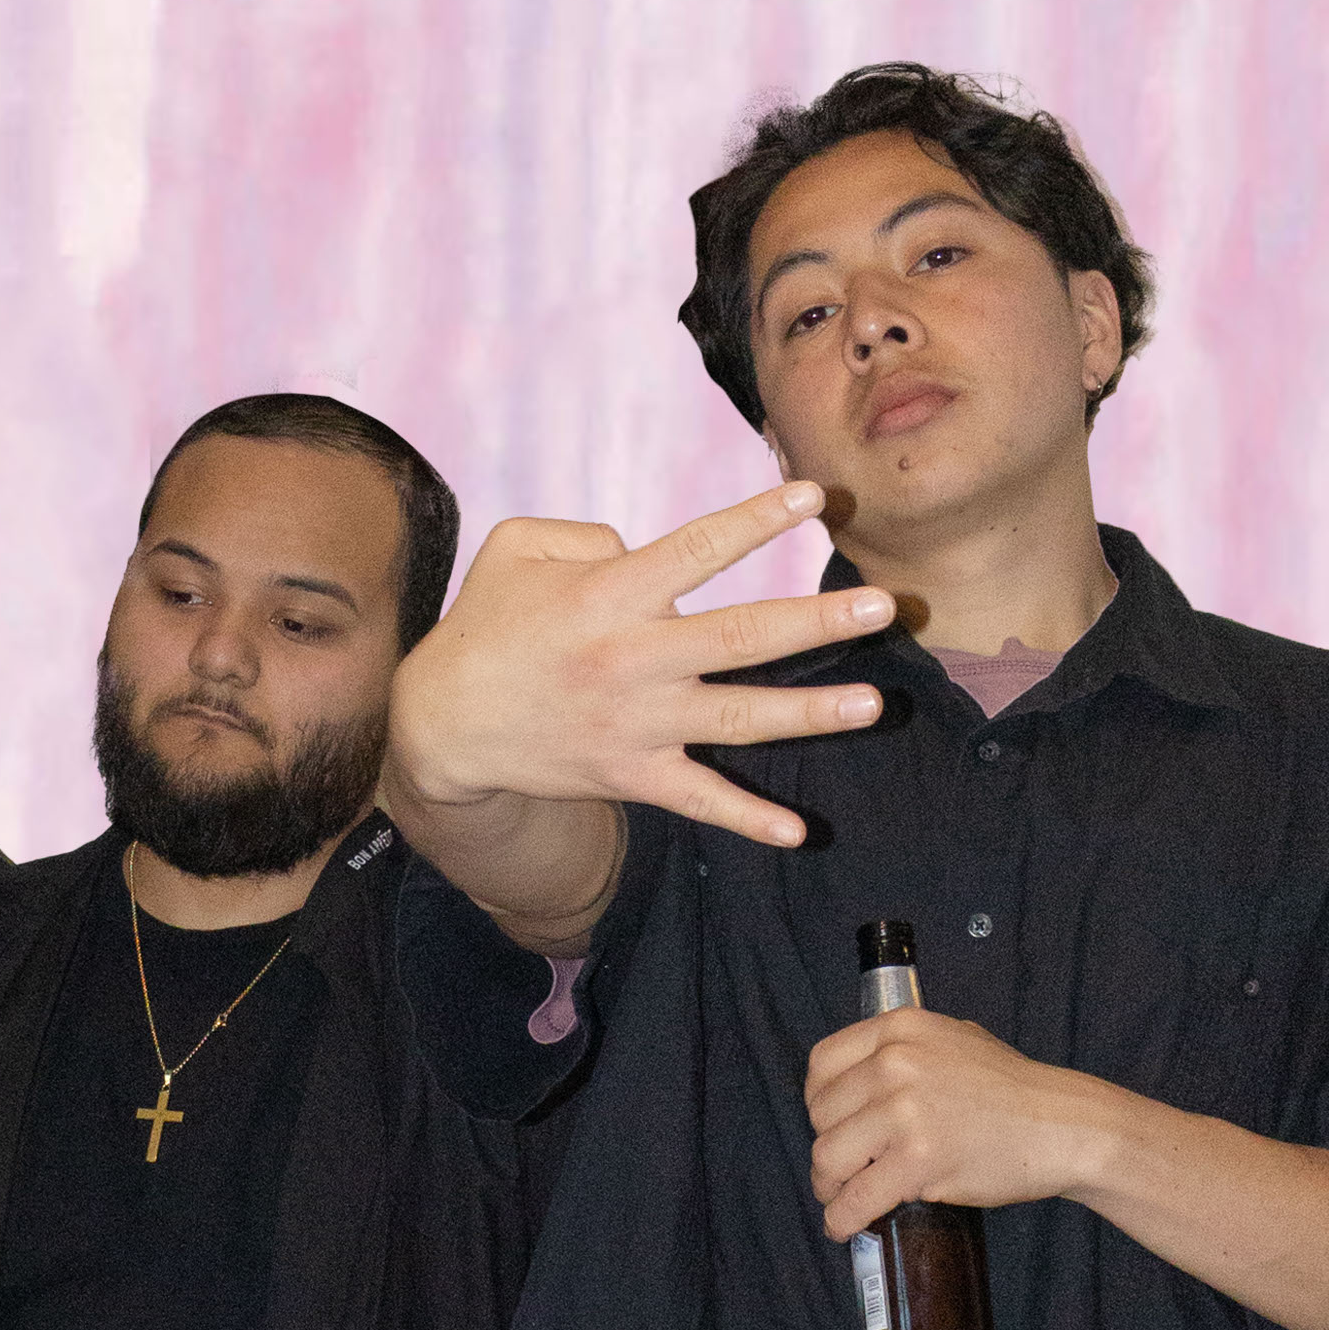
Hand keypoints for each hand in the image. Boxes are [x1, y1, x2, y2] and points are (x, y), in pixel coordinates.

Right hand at [387, 479, 891, 847]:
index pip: (698, 551)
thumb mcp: (517, 549)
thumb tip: (642, 545)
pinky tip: (796, 832)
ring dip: (808, 714)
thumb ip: (588, 531)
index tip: (816, 497)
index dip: (758, 520)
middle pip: (740, 638)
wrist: (444, 725)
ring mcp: (636, 724)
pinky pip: (698, 800)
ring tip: (871, 705)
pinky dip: (745, 819)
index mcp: (609, 596)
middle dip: (816, 622)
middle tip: (883, 607)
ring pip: (736, 719)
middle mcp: (633, 659)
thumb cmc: (487, 625)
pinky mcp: (630, 774)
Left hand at [804, 1006, 1113, 1239]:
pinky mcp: (918, 1159)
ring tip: (841, 1197)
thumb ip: (904, 1052)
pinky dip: (842, 1219)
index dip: (817, 1101)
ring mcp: (905, 1110)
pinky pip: (857, 1197)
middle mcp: (895, 1063)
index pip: (822, 1064)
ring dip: (828, 1186)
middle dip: (828, 1147)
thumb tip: (856, 1083)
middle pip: (822, 1114)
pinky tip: (844, 1227)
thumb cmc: (1012, 1089)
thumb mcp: (953, 1040)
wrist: (1065, 1126)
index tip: (826, 1123)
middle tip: (842, 1169)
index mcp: (899, 1030)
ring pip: (829, 1157)